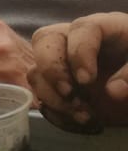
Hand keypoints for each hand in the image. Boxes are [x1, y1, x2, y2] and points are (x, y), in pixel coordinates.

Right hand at [30, 13, 127, 131]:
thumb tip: (113, 90)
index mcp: (106, 29)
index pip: (82, 29)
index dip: (79, 53)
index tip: (86, 80)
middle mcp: (77, 42)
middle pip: (45, 40)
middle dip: (52, 70)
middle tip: (69, 93)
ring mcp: (64, 64)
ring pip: (37, 71)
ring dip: (53, 97)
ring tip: (82, 116)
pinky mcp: (58, 86)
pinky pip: (41, 95)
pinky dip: (56, 112)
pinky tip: (79, 121)